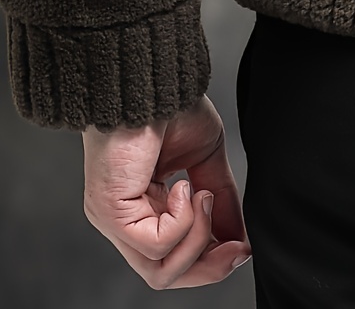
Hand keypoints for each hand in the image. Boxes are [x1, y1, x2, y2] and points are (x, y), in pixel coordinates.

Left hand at [83, 92, 251, 288]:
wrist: (151, 79)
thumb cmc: (170, 107)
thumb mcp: (205, 160)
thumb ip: (220, 201)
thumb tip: (239, 240)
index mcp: (141, 208)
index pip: (171, 259)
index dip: (210, 262)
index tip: (242, 247)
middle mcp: (123, 221)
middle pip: (164, 275)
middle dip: (208, 267)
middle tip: (236, 248)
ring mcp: (113, 220)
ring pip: (159, 270)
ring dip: (198, 239)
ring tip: (204, 195)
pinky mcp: (112, 213)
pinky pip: (156, 244)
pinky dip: (183, 221)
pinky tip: (184, 185)